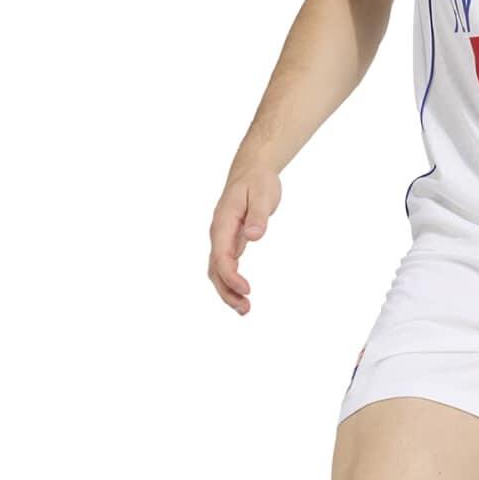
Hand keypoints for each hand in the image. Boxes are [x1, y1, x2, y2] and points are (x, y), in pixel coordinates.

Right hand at [208, 166, 281, 313]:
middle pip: (215, 269)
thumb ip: (258, 215)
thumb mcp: (262, 194)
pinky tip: (242, 294)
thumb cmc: (258, 181)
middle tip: (246, 309)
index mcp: (223, 223)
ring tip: (245, 309)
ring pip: (217, 270)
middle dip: (227, 291)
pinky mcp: (230, 241)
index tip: (247, 289)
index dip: (232, 276)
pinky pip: (225, 266)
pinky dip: (231, 282)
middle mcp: (218, 233)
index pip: (222, 255)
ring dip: (227, 291)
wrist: (251, 170)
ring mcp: (222, 238)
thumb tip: (254, 236)